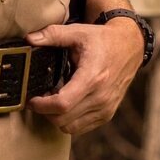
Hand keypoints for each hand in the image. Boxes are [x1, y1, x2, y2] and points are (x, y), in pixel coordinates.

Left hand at [23, 17, 143, 135]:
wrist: (130, 47)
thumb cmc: (102, 40)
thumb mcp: (77, 32)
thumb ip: (52, 34)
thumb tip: (29, 39)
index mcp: (92, 78)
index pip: (62, 104)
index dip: (41, 105)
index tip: (31, 99)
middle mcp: (101, 97)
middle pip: (62, 119)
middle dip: (45, 112)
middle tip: (39, 98)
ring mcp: (106, 108)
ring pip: (70, 127)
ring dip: (56, 117)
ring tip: (53, 101)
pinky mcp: (107, 114)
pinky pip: (81, 127)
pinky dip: (69, 120)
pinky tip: (66, 104)